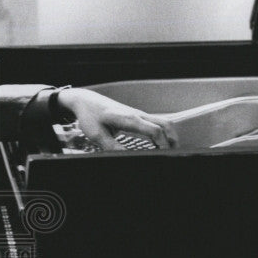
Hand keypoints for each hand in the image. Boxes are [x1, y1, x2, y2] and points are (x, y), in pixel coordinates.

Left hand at [55, 87, 177, 149]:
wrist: (85, 100)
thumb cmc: (89, 115)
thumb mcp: (96, 134)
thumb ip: (111, 146)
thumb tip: (125, 157)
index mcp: (128, 118)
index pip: (154, 131)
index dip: (162, 144)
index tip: (163, 156)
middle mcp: (136, 114)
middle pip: (165, 124)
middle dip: (172, 140)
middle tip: (171, 155)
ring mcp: (137, 113)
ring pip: (162, 121)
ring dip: (169, 135)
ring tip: (168, 150)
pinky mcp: (135, 115)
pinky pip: (155, 122)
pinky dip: (162, 132)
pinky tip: (158, 143)